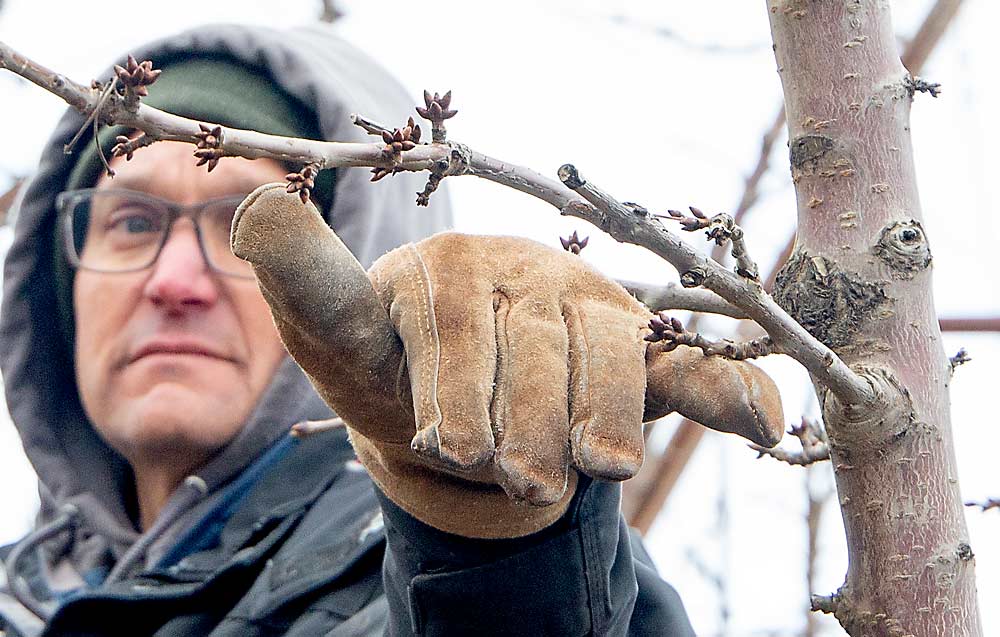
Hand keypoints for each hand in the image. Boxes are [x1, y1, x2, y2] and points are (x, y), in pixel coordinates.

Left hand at [231, 184, 782, 537]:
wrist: (455, 388)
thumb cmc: (395, 367)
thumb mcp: (339, 332)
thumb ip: (306, 279)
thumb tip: (254, 209)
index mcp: (452, 265)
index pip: (455, 320)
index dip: (451, 389)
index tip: (442, 444)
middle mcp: (526, 272)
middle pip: (537, 353)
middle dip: (521, 429)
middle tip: (507, 474)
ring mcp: (589, 309)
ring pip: (612, 359)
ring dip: (600, 422)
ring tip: (586, 470)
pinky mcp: (640, 350)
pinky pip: (686, 367)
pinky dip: (726, 392)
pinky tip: (762, 425)